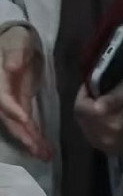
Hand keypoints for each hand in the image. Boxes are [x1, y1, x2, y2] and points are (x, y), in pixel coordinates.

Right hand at [0, 25, 51, 160]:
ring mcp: (11, 103)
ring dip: (31, 142)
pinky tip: (45, 150)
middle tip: (37, 150)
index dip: (13, 109)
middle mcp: (1, 96)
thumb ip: (16, 53)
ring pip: (18, 126)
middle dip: (24, 135)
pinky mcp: (20, 107)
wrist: (18, 43)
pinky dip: (35, 137)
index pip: (3, 98)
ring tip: (45, 156)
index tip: (25, 119)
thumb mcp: (17, 41)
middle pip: (10, 119)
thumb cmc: (17, 39)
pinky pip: (26, 125)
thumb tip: (13, 67)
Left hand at [75, 74, 122, 154]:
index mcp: (113, 122)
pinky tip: (101, 118)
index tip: (91, 85)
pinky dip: (93, 126)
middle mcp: (108, 138)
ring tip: (97, 105)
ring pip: (85, 128)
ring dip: (87, 115)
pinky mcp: (110, 150)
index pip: (81, 108)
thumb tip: (96, 106)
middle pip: (81, 119)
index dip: (83, 94)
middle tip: (94, 94)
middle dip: (84, 105)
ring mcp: (108, 146)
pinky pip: (92, 136)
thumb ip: (111, 99)